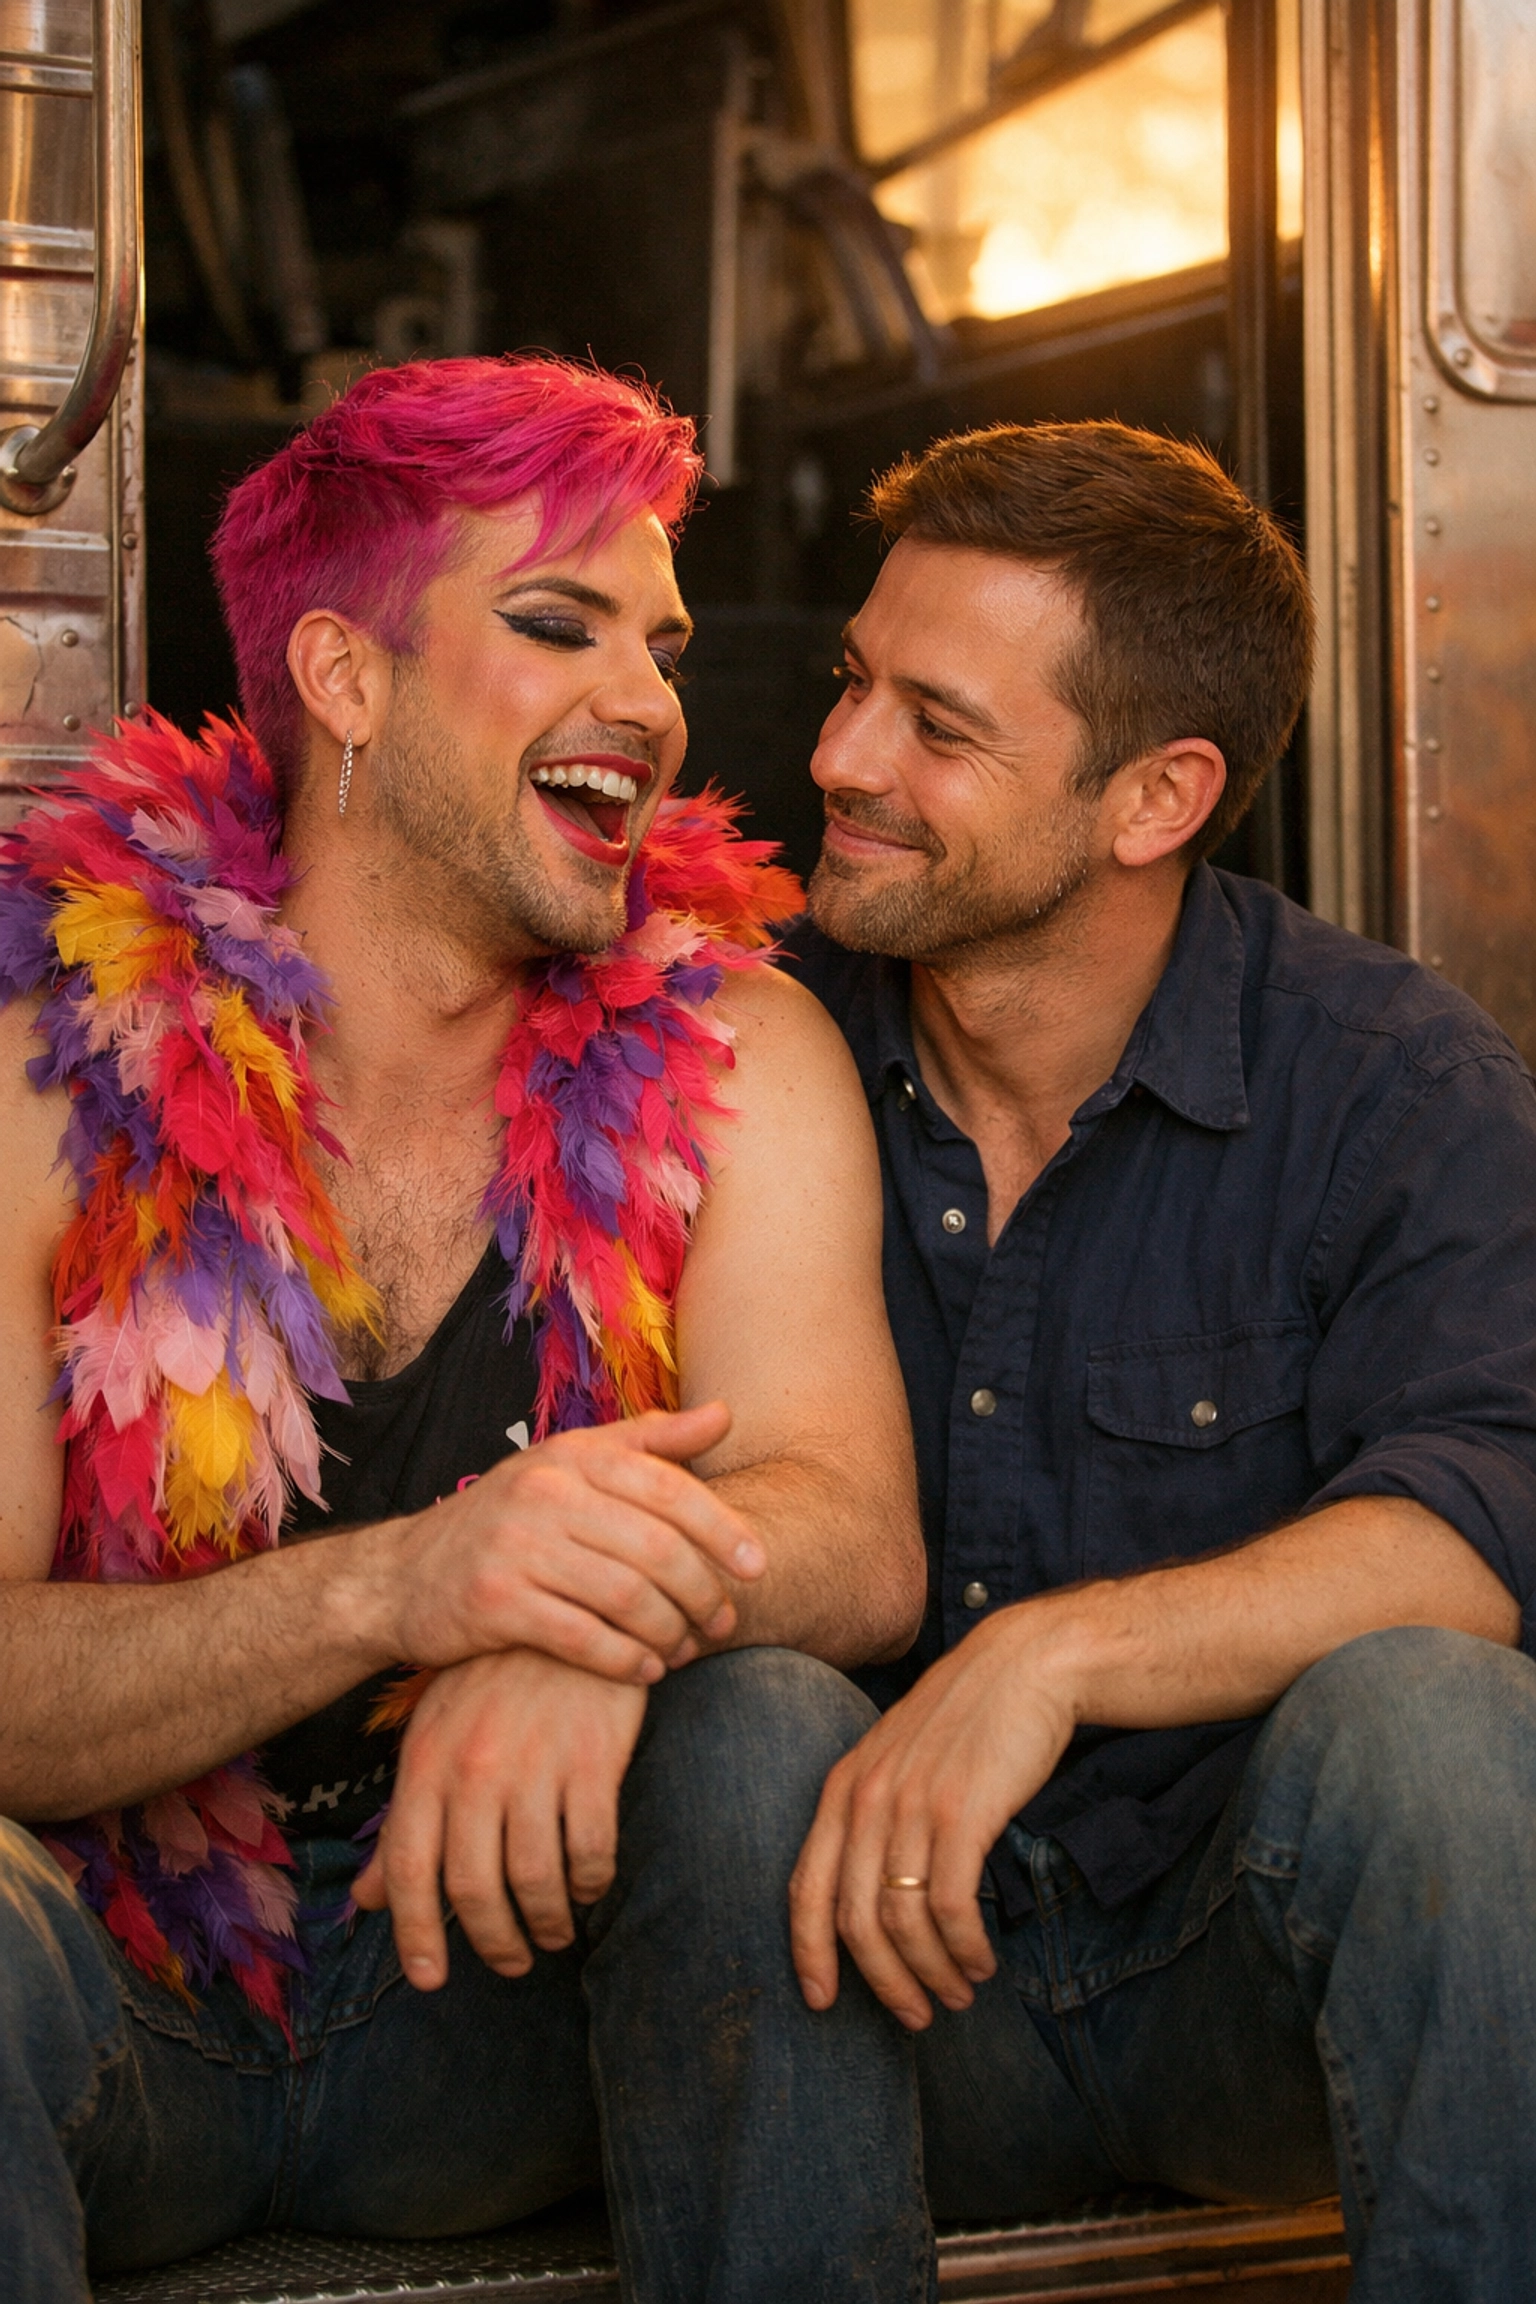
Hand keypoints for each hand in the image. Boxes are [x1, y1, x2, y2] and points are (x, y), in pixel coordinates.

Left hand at [353, 1649, 646, 1990]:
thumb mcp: (434, 1736)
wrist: (568, 1608)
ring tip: (556, 1932)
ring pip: (534, 1879)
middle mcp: (474, 1769)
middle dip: (492, 1941)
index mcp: (426, 1763)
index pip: (408, 1869)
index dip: (415, 1934)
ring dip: (546, 1922)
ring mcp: (535, 1765)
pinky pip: (590, 1849)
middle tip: (513, 1962)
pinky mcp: (593, 1760)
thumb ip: (405, 1821)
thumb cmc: (494, 1680)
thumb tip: (365, 1901)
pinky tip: (590, 1885)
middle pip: (473, 1886)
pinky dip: (590, 1882)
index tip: (431, 1979)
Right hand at [387, 1401, 765, 1684]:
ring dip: (670, 1631)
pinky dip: (625, 1660)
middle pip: (655, 1548)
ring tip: (687, 1649)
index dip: (722, 1529)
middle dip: (703, 1592)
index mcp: (572, 1456)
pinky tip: (646, 1670)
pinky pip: (583, 1639)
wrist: (402, 1577)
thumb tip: (725, 1414)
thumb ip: (648, 1442)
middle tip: (724, 1622)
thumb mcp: (570, 1465)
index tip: (758, 1567)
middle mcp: (545, 1494)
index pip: (669, 1488)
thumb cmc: (508, 1519)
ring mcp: (517, 1547)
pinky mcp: (495, 1604)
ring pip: (626, 1597)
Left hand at [788, 1603, 1077, 2029]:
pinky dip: (964, 1947)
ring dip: (931, 1972)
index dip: (807, 1952)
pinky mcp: (962, 1813)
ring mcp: (912, 1805)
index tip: (820, 2000)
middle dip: (883, 1982)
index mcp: (843, 1786)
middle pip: (854, 1919)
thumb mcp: (899, 1757)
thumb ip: (876, 1811)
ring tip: (958, 1992)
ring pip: (903, 1922)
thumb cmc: (968, 1718)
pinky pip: (950, 1906)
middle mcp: (867, 1798)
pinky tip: (981, 1961)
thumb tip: (873, 1892)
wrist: (1026, 1664)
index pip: (805, 1887)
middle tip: (916, 2015)